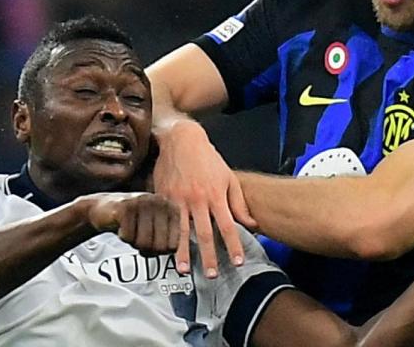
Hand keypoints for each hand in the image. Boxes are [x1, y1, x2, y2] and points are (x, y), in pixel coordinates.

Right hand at [83, 193, 179, 255]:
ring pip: (143, 242)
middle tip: (139, 240)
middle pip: (159, 246)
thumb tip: (184, 269)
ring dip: (134, 243)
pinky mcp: (125, 206)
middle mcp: (160, 202)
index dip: (160, 252)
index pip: (173, 245)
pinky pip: (127, 236)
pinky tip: (122, 226)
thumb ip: (169, 241)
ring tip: (132, 231)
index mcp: (172, 209)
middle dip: (147, 249)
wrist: (104, 208)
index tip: (153, 247)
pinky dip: (123, 237)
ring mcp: (143, 202)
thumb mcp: (156, 228)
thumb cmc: (134, 221)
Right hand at [153, 120, 256, 277]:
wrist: (181, 139)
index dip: (233, 245)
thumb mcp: (228, 177)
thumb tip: (251, 223)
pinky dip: (166, 236)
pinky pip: (165, 220)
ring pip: (181, 230)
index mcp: (215, 195)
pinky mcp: (163, 196)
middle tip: (212, 274)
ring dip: (183, 252)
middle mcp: (197, 199)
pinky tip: (166, 249)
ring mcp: (178, 199)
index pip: (227, 226)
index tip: (238, 261)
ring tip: (185, 269)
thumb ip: (239, 202)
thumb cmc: (208, 159)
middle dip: (209, 256)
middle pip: (204, 233)